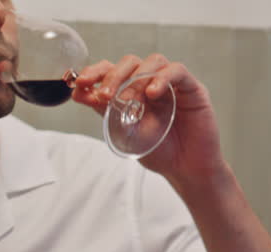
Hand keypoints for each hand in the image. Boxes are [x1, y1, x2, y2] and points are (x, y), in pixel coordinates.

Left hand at [72, 54, 225, 179]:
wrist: (186, 170)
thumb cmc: (160, 152)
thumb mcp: (126, 132)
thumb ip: (105, 111)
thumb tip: (78, 93)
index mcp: (135, 91)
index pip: (113, 70)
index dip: (96, 71)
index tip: (80, 82)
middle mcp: (152, 83)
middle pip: (131, 62)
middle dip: (113, 76)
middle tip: (105, 95)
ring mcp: (173, 84)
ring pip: (153, 62)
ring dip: (136, 78)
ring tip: (129, 102)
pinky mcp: (192, 89)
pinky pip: (177, 71)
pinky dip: (162, 78)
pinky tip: (153, 93)